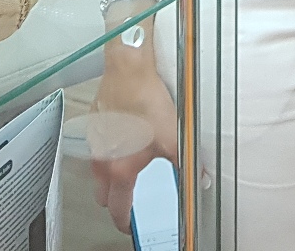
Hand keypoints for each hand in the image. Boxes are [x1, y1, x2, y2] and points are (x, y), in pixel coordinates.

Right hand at [90, 46, 179, 231]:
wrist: (128, 71)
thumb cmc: (145, 100)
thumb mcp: (175, 138)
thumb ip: (188, 163)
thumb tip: (200, 177)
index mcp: (120, 170)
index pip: (117, 209)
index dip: (125, 222)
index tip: (130, 224)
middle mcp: (102, 160)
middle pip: (102, 195)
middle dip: (114, 200)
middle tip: (129, 198)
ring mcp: (95, 142)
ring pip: (98, 171)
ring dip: (110, 175)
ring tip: (129, 165)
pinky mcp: (94, 124)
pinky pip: (98, 147)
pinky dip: (108, 150)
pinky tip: (126, 137)